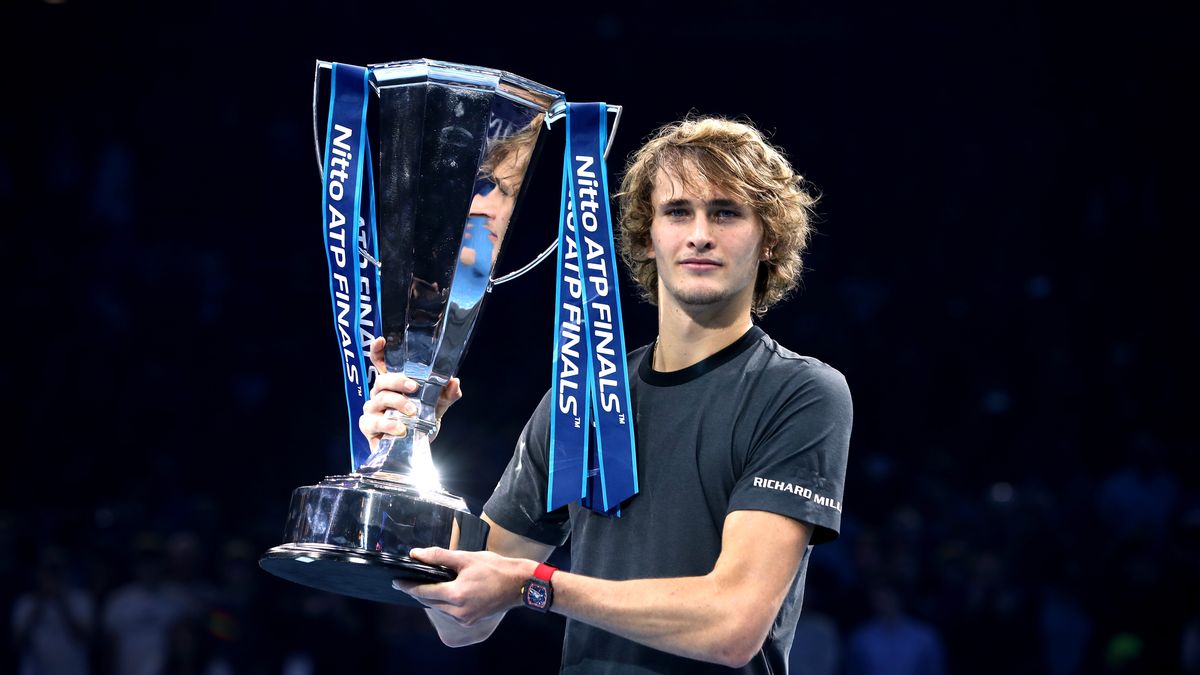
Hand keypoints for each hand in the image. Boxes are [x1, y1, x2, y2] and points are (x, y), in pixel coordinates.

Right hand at [359, 337, 462, 452]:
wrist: (415, 448)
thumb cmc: (422, 420)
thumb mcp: (438, 404)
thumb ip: (447, 393)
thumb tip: (454, 381)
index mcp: (393, 384)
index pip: (380, 363)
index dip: (378, 351)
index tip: (381, 340)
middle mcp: (379, 394)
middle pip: (381, 381)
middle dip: (397, 381)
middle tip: (414, 387)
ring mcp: (372, 410)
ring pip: (378, 400)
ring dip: (397, 403)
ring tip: (412, 412)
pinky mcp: (369, 427)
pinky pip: (372, 422)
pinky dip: (387, 424)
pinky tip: (401, 429)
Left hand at [392, 547, 535, 626]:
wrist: (520, 584)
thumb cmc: (495, 567)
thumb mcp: (466, 558)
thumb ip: (439, 556)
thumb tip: (416, 553)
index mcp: (456, 594)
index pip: (423, 592)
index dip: (408, 587)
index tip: (397, 582)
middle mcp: (458, 611)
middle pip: (430, 602)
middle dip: (419, 592)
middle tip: (409, 581)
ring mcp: (465, 619)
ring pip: (439, 609)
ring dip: (432, 598)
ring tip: (429, 584)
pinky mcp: (471, 621)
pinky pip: (451, 613)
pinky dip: (445, 604)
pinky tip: (446, 593)